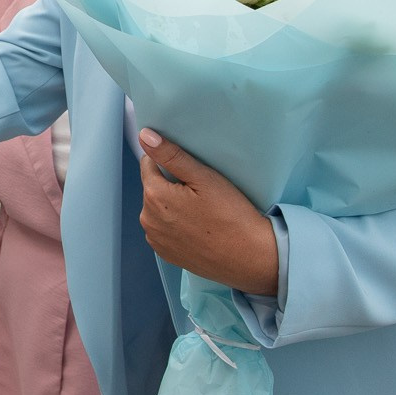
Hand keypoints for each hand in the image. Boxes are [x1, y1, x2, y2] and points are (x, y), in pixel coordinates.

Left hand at [136, 129, 279, 295]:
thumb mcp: (204, 177)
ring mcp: (156, 240)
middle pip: (153, 187)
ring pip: (157, 209)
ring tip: (202, 211)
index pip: (148, 164)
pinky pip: (164, 229)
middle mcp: (148, 220)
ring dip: (172, 205)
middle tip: (201, 193)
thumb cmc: (231, 215)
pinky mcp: (166, 254)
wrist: (250, 258)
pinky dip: (175, 225)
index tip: (190, 171)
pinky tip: (198, 227)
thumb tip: (145, 136)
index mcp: (154, 196)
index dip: (169, 163)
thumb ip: (171, 155)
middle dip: (171, 185)